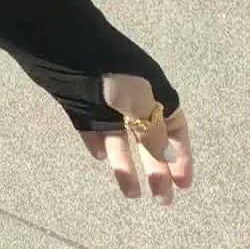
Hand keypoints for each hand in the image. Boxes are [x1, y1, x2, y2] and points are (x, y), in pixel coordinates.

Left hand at [78, 72, 192, 204]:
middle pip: (150, 143)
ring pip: (121, 143)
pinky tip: (102, 159)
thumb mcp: (139, 101)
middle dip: (157, 171)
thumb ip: (153, 130)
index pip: (175, 129)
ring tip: (132, 195)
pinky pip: (93, 132)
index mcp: (155, 95)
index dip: (181, 156)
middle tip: (162, 201)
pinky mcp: (82, 110)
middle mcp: (133, 104)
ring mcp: (107, 108)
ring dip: (127, 168)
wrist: (66, 47)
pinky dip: (98, 145)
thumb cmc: (111, 72)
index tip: (183, 183)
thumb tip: (168, 157)